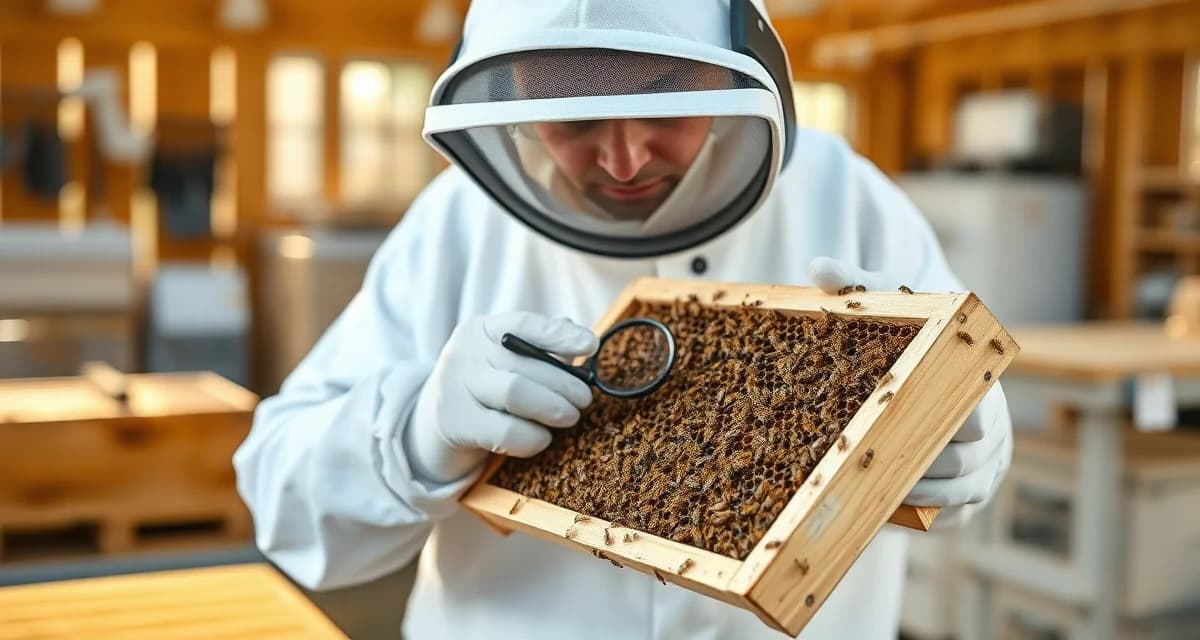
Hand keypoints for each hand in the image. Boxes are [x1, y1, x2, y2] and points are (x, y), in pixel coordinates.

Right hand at [405, 312, 597, 482]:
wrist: (432, 423)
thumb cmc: (484, 388)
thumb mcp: (504, 361)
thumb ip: (541, 351)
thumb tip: (584, 346)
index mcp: (480, 329)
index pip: (524, 324)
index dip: (560, 334)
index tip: (590, 345)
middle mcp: (464, 353)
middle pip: (526, 365)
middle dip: (565, 384)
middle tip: (584, 400)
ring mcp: (455, 388)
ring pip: (516, 394)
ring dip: (553, 408)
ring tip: (569, 417)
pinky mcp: (455, 424)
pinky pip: (506, 432)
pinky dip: (533, 438)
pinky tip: (542, 438)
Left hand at [808, 257, 1012, 525]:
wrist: (938, 352)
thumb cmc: (912, 327)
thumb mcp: (890, 301)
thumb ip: (857, 284)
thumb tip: (817, 267)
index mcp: (980, 382)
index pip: (973, 418)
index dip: (935, 431)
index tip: (892, 434)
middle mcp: (992, 427)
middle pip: (963, 463)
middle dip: (919, 470)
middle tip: (871, 473)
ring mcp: (987, 463)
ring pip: (961, 495)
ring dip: (919, 498)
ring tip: (869, 498)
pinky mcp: (974, 490)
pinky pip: (956, 518)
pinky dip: (926, 520)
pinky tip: (883, 518)